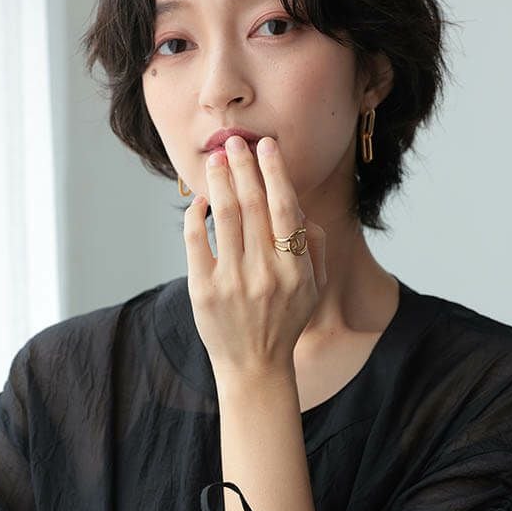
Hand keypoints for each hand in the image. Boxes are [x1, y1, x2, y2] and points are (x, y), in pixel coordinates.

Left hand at [183, 135, 326, 377]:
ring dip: (220, 181)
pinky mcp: (204, 289)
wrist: (254, 367)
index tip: (267, 147)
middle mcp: (266, 272)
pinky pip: (196, 239)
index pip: (286, 209)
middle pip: (253, 205)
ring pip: (223, 215)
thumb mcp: (314, 287)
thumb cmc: (285, 321)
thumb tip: (297, 206)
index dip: (275, 173)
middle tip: (235, 143)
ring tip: (217, 161)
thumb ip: (315, 246)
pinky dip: (196, 214)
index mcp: (295, 269)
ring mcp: (233, 281)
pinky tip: (201, 200)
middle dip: (244, 167)